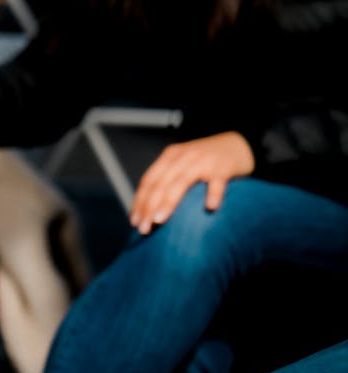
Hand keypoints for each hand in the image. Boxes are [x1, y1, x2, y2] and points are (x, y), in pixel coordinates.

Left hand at [130, 132, 254, 233]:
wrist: (239, 144)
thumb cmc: (206, 161)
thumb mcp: (182, 164)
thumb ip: (167, 180)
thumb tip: (148, 210)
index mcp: (170, 157)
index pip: (149, 180)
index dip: (139, 201)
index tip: (134, 221)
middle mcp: (183, 157)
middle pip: (161, 184)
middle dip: (149, 207)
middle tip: (143, 228)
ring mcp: (203, 161)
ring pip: (182, 182)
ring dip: (169, 202)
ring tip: (159, 220)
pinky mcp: (223, 167)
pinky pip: (217, 182)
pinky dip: (214, 194)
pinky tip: (210, 207)